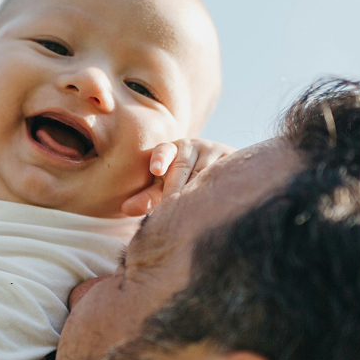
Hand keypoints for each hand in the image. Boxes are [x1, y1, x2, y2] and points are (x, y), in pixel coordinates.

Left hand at [120, 138, 234, 216]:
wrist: (222, 170)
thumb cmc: (181, 182)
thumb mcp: (163, 187)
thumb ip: (147, 197)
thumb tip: (125, 208)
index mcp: (172, 149)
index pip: (163, 150)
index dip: (160, 158)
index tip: (156, 169)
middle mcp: (194, 146)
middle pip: (182, 168)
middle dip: (175, 190)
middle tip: (169, 208)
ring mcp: (216, 151)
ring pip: (204, 174)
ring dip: (196, 193)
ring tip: (190, 212)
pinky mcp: (233, 160)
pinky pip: (224, 176)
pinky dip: (218, 190)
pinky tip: (214, 204)